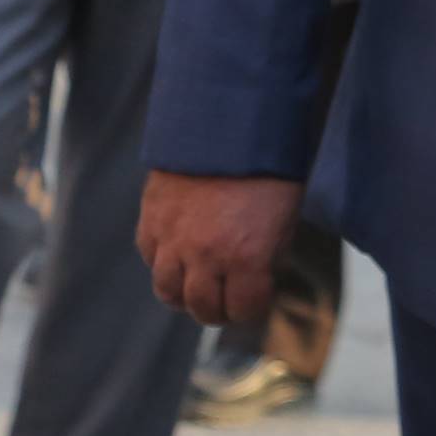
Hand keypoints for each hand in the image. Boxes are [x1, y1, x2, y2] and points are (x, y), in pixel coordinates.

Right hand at [138, 170, 303, 327]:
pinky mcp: (151, 219)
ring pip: (168, 291)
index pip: (243, 310)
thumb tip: (260, 281)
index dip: (253, 310)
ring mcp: (173, 239)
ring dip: (185, 295)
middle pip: (202, 308)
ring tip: (200, 286)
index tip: (257, 302)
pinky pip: (151, 258)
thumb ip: (269, 256)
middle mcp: (205, 255)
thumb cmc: (268, 169)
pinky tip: (180, 255)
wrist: (227, 123)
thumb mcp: (285, 218)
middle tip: (228, 303)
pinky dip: (165, 264)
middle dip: (219, 311)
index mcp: (247, 256)